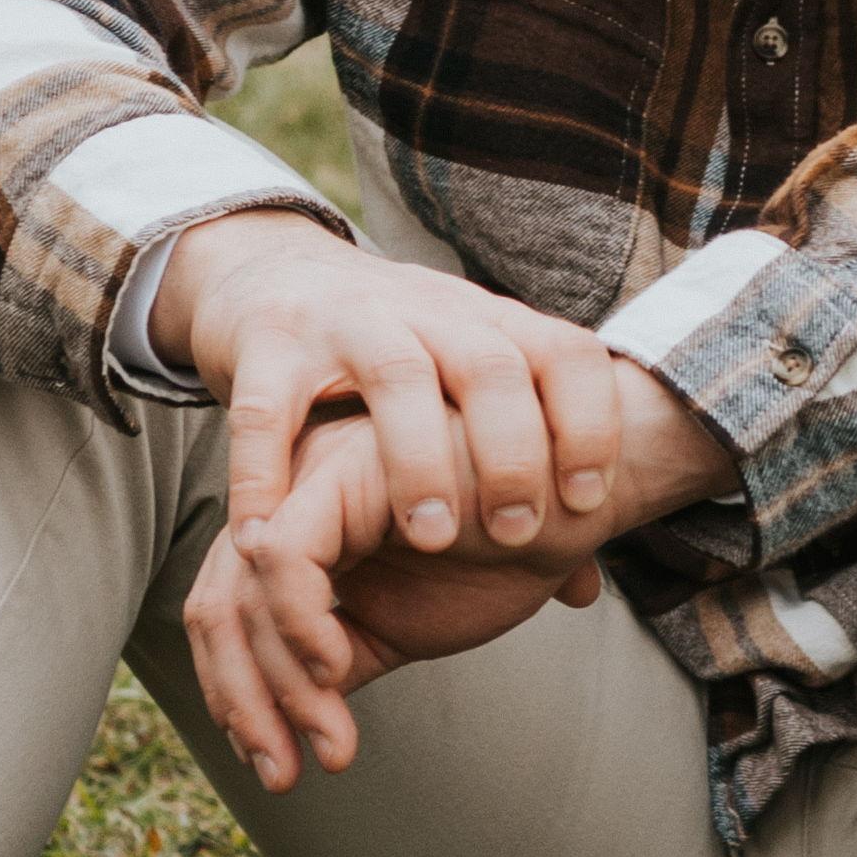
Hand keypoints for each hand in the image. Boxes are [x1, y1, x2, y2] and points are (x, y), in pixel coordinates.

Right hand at [150, 214, 639, 560]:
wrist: (271, 271)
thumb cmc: (391, 364)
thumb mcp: (462, 398)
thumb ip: (525, 483)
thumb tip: (584, 585)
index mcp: (486, 323)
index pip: (565, 352)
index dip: (590, 422)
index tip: (590, 502)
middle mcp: (426, 312)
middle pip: (489, 365)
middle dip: (512, 451)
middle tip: (516, 534)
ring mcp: (344, 321)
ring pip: (395, 374)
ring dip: (418, 458)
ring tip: (431, 540)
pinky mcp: (266, 342)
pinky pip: (267, 410)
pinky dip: (268, 477)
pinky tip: (272, 543)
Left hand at [184, 398, 709, 794]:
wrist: (581, 496)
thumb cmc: (502, 552)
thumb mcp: (405, 625)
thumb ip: (342, 658)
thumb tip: (286, 727)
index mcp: (303, 532)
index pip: (231, 616)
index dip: (240, 697)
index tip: (277, 765)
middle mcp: (293, 499)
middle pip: (219, 606)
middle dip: (245, 702)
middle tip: (283, 773)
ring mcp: (310, 478)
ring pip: (243, 591)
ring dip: (279, 683)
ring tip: (331, 738)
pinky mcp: (340, 470)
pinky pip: (286, 557)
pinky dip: (296, 621)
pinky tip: (334, 666)